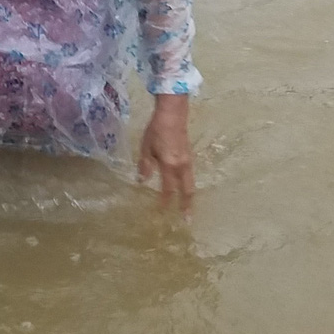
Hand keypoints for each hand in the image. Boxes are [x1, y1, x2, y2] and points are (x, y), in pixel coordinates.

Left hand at [137, 94, 195, 214]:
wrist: (173, 114)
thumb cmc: (156, 130)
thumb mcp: (146, 148)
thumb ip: (145, 165)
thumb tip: (142, 181)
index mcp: (170, 165)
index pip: (168, 188)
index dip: (165, 201)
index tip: (162, 212)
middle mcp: (182, 166)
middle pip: (187, 190)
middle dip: (187, 205)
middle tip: (187, 219)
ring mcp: (188, 161)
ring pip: (191, 183)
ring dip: (189, 196)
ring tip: (187, 207)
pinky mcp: (190, 156)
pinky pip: (190, 175)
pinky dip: (188, 185)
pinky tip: (185, 188)